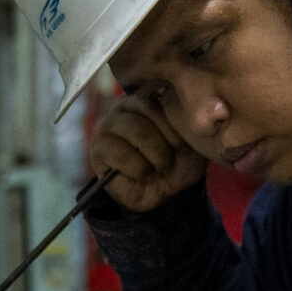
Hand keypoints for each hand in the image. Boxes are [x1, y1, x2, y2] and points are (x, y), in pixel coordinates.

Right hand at [92, 95, 208, 213]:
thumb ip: (191, 120)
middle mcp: (126, 105)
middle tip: (169, 161)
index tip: (181, 147)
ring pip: (136, 129)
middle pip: (148, 110)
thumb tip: (192, 105)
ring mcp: (108, 124)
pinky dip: (139, 170)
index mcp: (150, 97)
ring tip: (158, 168)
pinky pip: (121, 153)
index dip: (176, 126)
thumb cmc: (178, 163)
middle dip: (166, 142)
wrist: (165, 195)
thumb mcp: (193, 141)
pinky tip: (141, 175)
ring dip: (155, 156)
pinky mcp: (98, 147)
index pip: (162, 96)